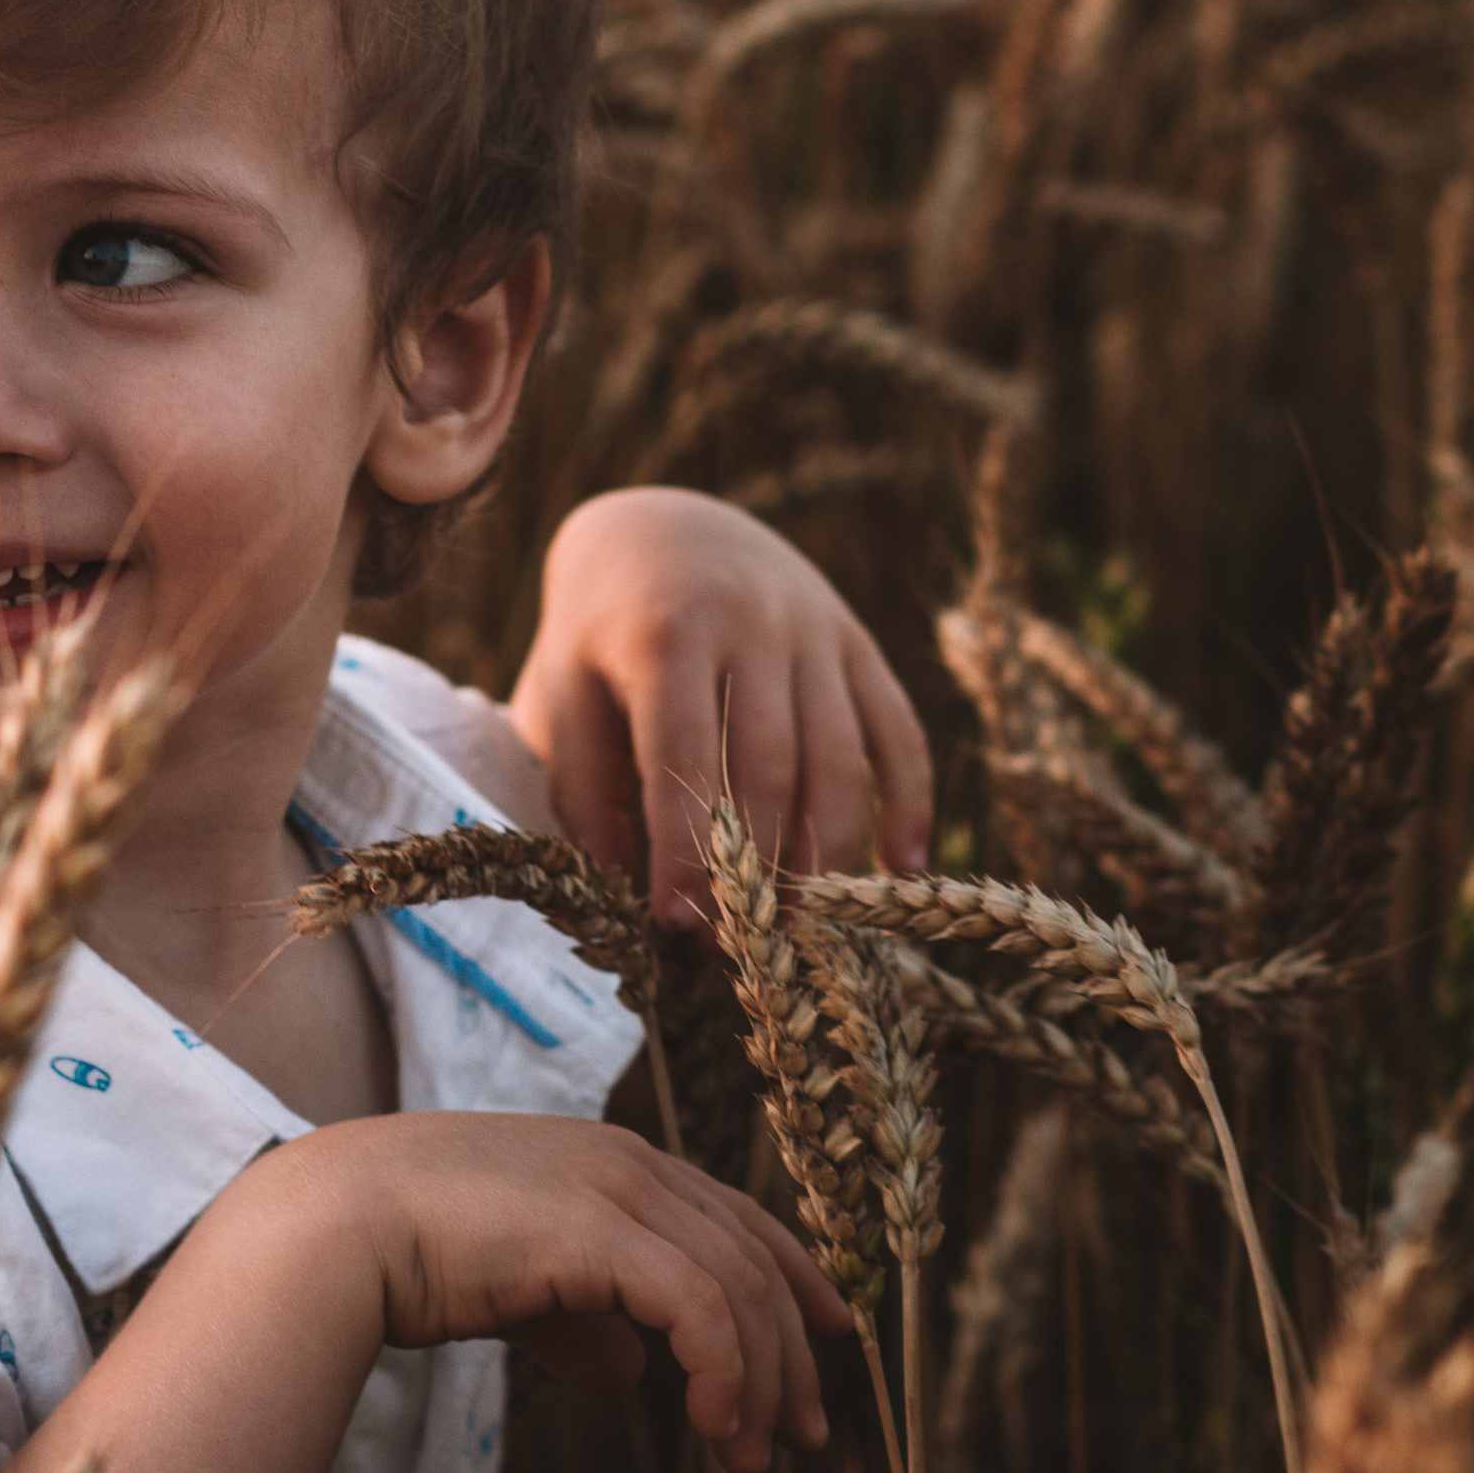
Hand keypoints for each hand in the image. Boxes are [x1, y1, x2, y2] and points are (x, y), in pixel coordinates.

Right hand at [285, 1107, 851, 1472]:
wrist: (330, 1229)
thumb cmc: (405, 1251)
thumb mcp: (514, 1287)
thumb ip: (577, 1321)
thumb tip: (629, 1376)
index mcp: (610, 1161)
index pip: (732, 1217)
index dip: (790, 1276)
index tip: (828, 1338)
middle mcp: (628, 1163)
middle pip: (750, 1257)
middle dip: (791, 1351)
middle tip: (805, 1437)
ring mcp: (616, 1190)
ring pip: (736, 1287)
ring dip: (759, 1381)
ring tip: (750, 1462)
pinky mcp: (599, 1232)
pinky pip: (699, 1307)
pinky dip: (723, 1370)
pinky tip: (714, 1428)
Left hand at [509, 486, 931, 925]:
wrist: (664, 528)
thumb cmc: (601, 632)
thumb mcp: (564, 687)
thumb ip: (579, 779)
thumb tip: (611, 882)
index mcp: (664, 630)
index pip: (682, 751)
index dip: (683, 843)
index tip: (677, 923)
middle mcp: (750, 623)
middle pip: (770, 762)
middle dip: (759, 863)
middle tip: (743, 944)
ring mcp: (815, 630)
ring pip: (840, 755)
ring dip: (828, 851)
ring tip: (806, 930)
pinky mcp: (859, 643)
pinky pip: (898, 729)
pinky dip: (908, 802)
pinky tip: (899, 871)